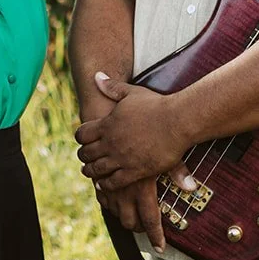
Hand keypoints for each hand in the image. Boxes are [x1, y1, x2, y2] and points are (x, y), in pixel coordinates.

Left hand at [76, 74, 193, 191]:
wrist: (178, 122)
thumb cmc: (157, 105)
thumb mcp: (131, 92)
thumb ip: (112, 87)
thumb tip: (97, 75)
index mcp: (107, 124)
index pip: (81, 134)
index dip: (80, 138)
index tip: (82, 141)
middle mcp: (110, 142)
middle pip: (86, 153)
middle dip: (83, 156)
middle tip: (84, 158)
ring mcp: (121, 158)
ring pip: (96, 169)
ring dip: (91, 171)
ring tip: (89, 172)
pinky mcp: (135, 171)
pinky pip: (113, 182)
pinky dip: (105, 184)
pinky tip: (104, 184)